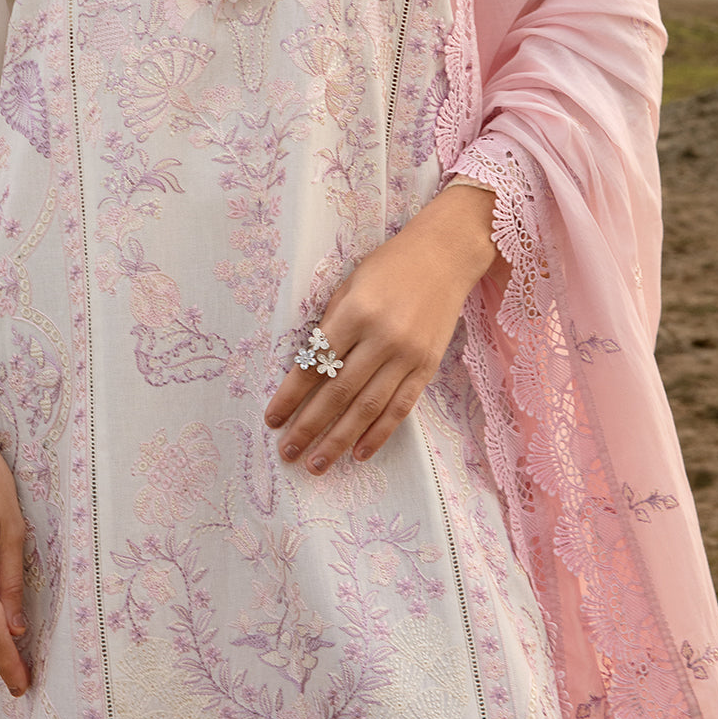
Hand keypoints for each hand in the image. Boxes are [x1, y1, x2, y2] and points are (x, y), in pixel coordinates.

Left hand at [264, 183, 498, 473]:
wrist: (444, 255)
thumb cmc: (389, 264)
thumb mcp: (350, 283)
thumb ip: (332, 324)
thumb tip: (310, 368)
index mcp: (355, 312)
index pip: (316, 364)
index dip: (291, 395)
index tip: (272, 419)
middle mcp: (381, 338)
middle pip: (339, 393)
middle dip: (309, 426)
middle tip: (287, 451)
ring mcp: (408, 355)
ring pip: (368, 409)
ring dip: (339, 440)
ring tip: (316, 464)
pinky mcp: (427, 367)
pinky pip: (400, 408)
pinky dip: (380, 433)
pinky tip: (360, 453)